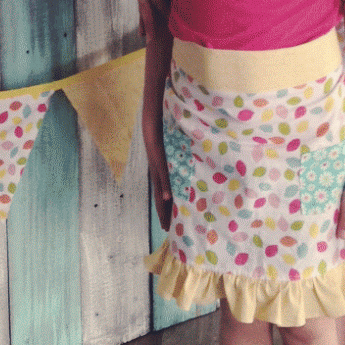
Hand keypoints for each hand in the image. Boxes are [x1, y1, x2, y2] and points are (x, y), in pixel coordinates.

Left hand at [142, 109, 173, 229]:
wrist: (153, 113)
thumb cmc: (164, 126)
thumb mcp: (174, 144)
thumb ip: (179, 155)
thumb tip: (190, 163)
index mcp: (160, 169)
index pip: (163, 193)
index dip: (166, 208)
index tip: (170, 222)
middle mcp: (157, 170)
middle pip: (159, 197)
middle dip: (163, 214)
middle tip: (168, 230)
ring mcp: (157, 165)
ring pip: (160, 190)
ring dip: (163, 207)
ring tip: (166, 223)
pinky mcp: (158, 157)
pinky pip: (163, 174)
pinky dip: (165, 187)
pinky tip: (168, 198)